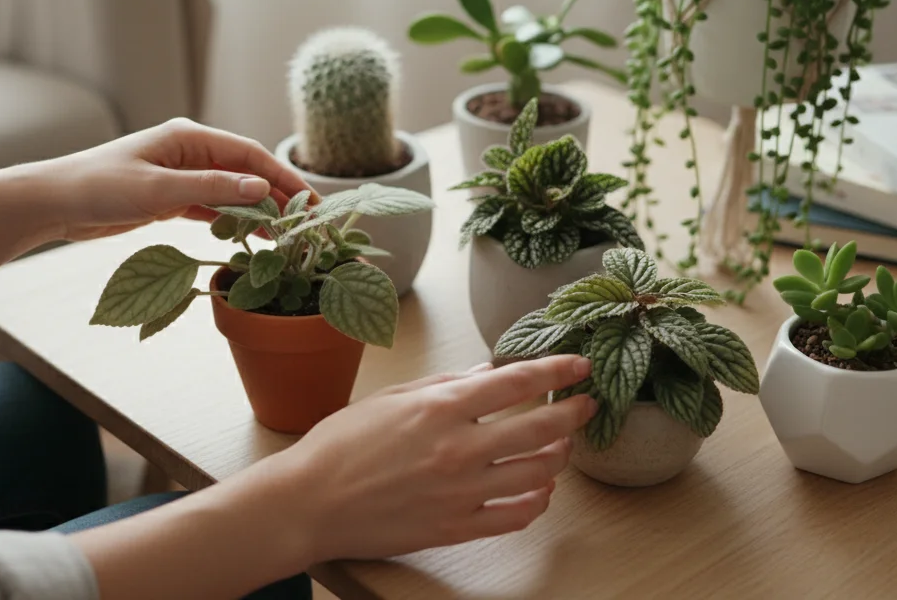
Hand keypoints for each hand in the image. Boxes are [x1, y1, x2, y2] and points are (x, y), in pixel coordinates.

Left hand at [39, 118, 313, 240]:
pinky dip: (231, 220)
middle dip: (277, 195)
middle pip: (245, 171)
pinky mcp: (169, 197)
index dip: (283, 177)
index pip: (250, 155)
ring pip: (231, 191)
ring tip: (285, 235)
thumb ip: (212, 188)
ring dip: (256, 210)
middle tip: (306, 223)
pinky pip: (211, 207)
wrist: (54, 202)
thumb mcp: (159, 189)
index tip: (309, 202)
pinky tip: (250, 237)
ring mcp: (180, 175)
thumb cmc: (100, 187)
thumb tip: (262, 187)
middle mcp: (189, 152)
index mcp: (189, 138)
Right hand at [272, 355, 596, 561]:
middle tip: (587, 406)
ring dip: (558, 457)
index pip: (516, 382)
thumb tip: (488, 373)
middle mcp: (458, 449)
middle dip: (573, 414)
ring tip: (561, 447)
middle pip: (541, 428)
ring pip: (537, 474)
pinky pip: (516, 516)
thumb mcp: (389, 398)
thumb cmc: (339, 446)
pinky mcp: (456, 527)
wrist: (310, 503)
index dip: (555, 372)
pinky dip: (537, 501)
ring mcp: (461, 492)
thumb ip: (444, 384)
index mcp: (439, 409)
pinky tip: (539, 490)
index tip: (578, 367)